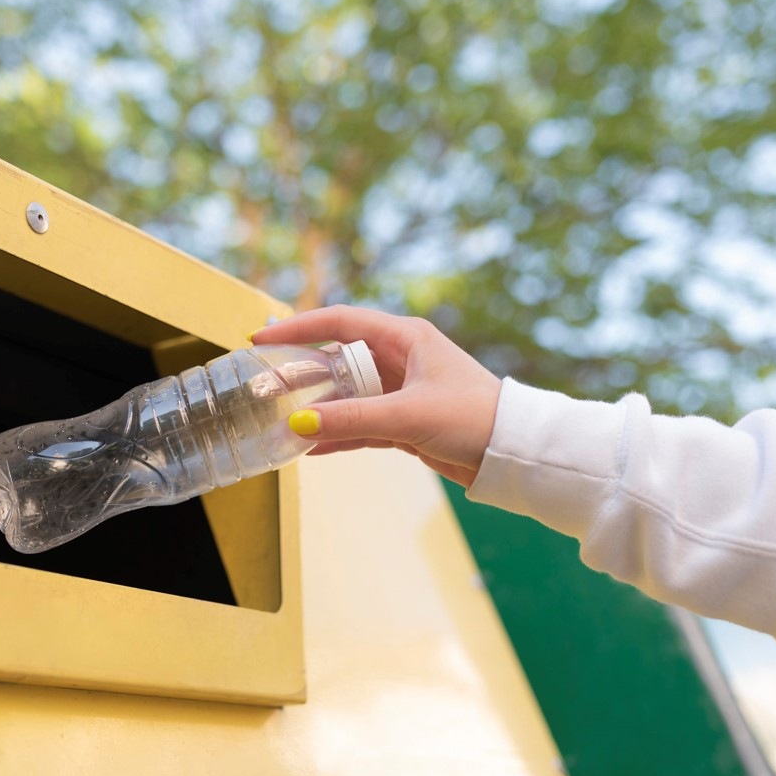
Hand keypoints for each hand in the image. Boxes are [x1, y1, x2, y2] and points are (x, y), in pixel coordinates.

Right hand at [251, 306, 502, 487]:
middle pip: (338, 358)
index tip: (263, 337)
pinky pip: (361, 423)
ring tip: (281, 421)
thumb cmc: (473, 418)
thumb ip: (353, 419)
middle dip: (302, 372)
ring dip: (319, 409)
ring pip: (348, 394)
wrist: (513, 452)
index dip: (299, 327)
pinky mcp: (405, 421)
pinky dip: (339, 434)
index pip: (339, 322)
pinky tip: (312, 448)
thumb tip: (300, 424)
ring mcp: (402, 391)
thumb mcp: (409, 415)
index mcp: (405, 338)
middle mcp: (401, 359)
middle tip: (266, 385)